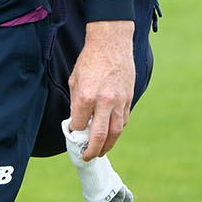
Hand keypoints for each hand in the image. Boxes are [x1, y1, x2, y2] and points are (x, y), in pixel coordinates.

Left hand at [67, 20, 134, 158]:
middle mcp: (104, 101)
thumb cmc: (90, 60)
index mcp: (86, 95)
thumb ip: (76, 102)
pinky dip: (117, 130)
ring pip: (116, 131)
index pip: (80, 124)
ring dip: (108, 145)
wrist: (111, 44)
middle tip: (87, 157)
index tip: (72, 135)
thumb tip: (76, 120)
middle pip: (100, 134)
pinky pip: (123, 120)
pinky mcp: (128, 99)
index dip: (75, 132)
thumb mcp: (75, 79)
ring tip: (100, 152)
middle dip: (93, 149)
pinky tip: (111, 135)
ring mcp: (119, 101)